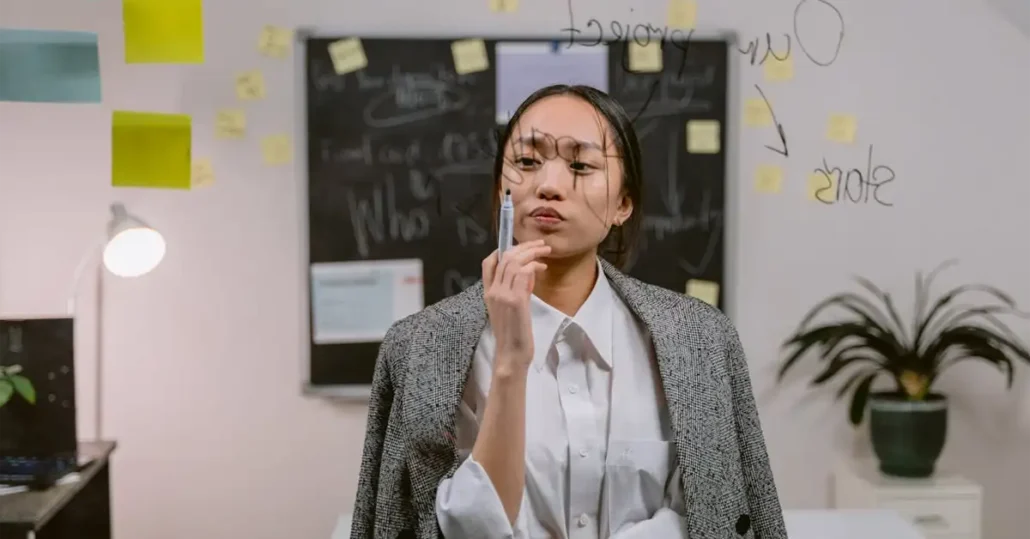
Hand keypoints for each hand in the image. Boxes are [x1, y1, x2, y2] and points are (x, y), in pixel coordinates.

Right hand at [482, 240, 549, 369]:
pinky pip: (523, 273)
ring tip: (545, 251)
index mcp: (488, 293)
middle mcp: (493, 291)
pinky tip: (542, 268)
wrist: (511, 354)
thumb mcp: (511, 309)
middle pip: (505, 258)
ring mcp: (503, 295)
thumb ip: (517, 289)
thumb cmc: (513, 335)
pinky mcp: (516, 300)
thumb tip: (530, 272)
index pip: (487, 264)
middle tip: (540, 244)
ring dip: (532, 252)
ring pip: (514, 262)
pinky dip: (534, 265)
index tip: (518, 246)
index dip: (502, 250)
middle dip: (524, 246)